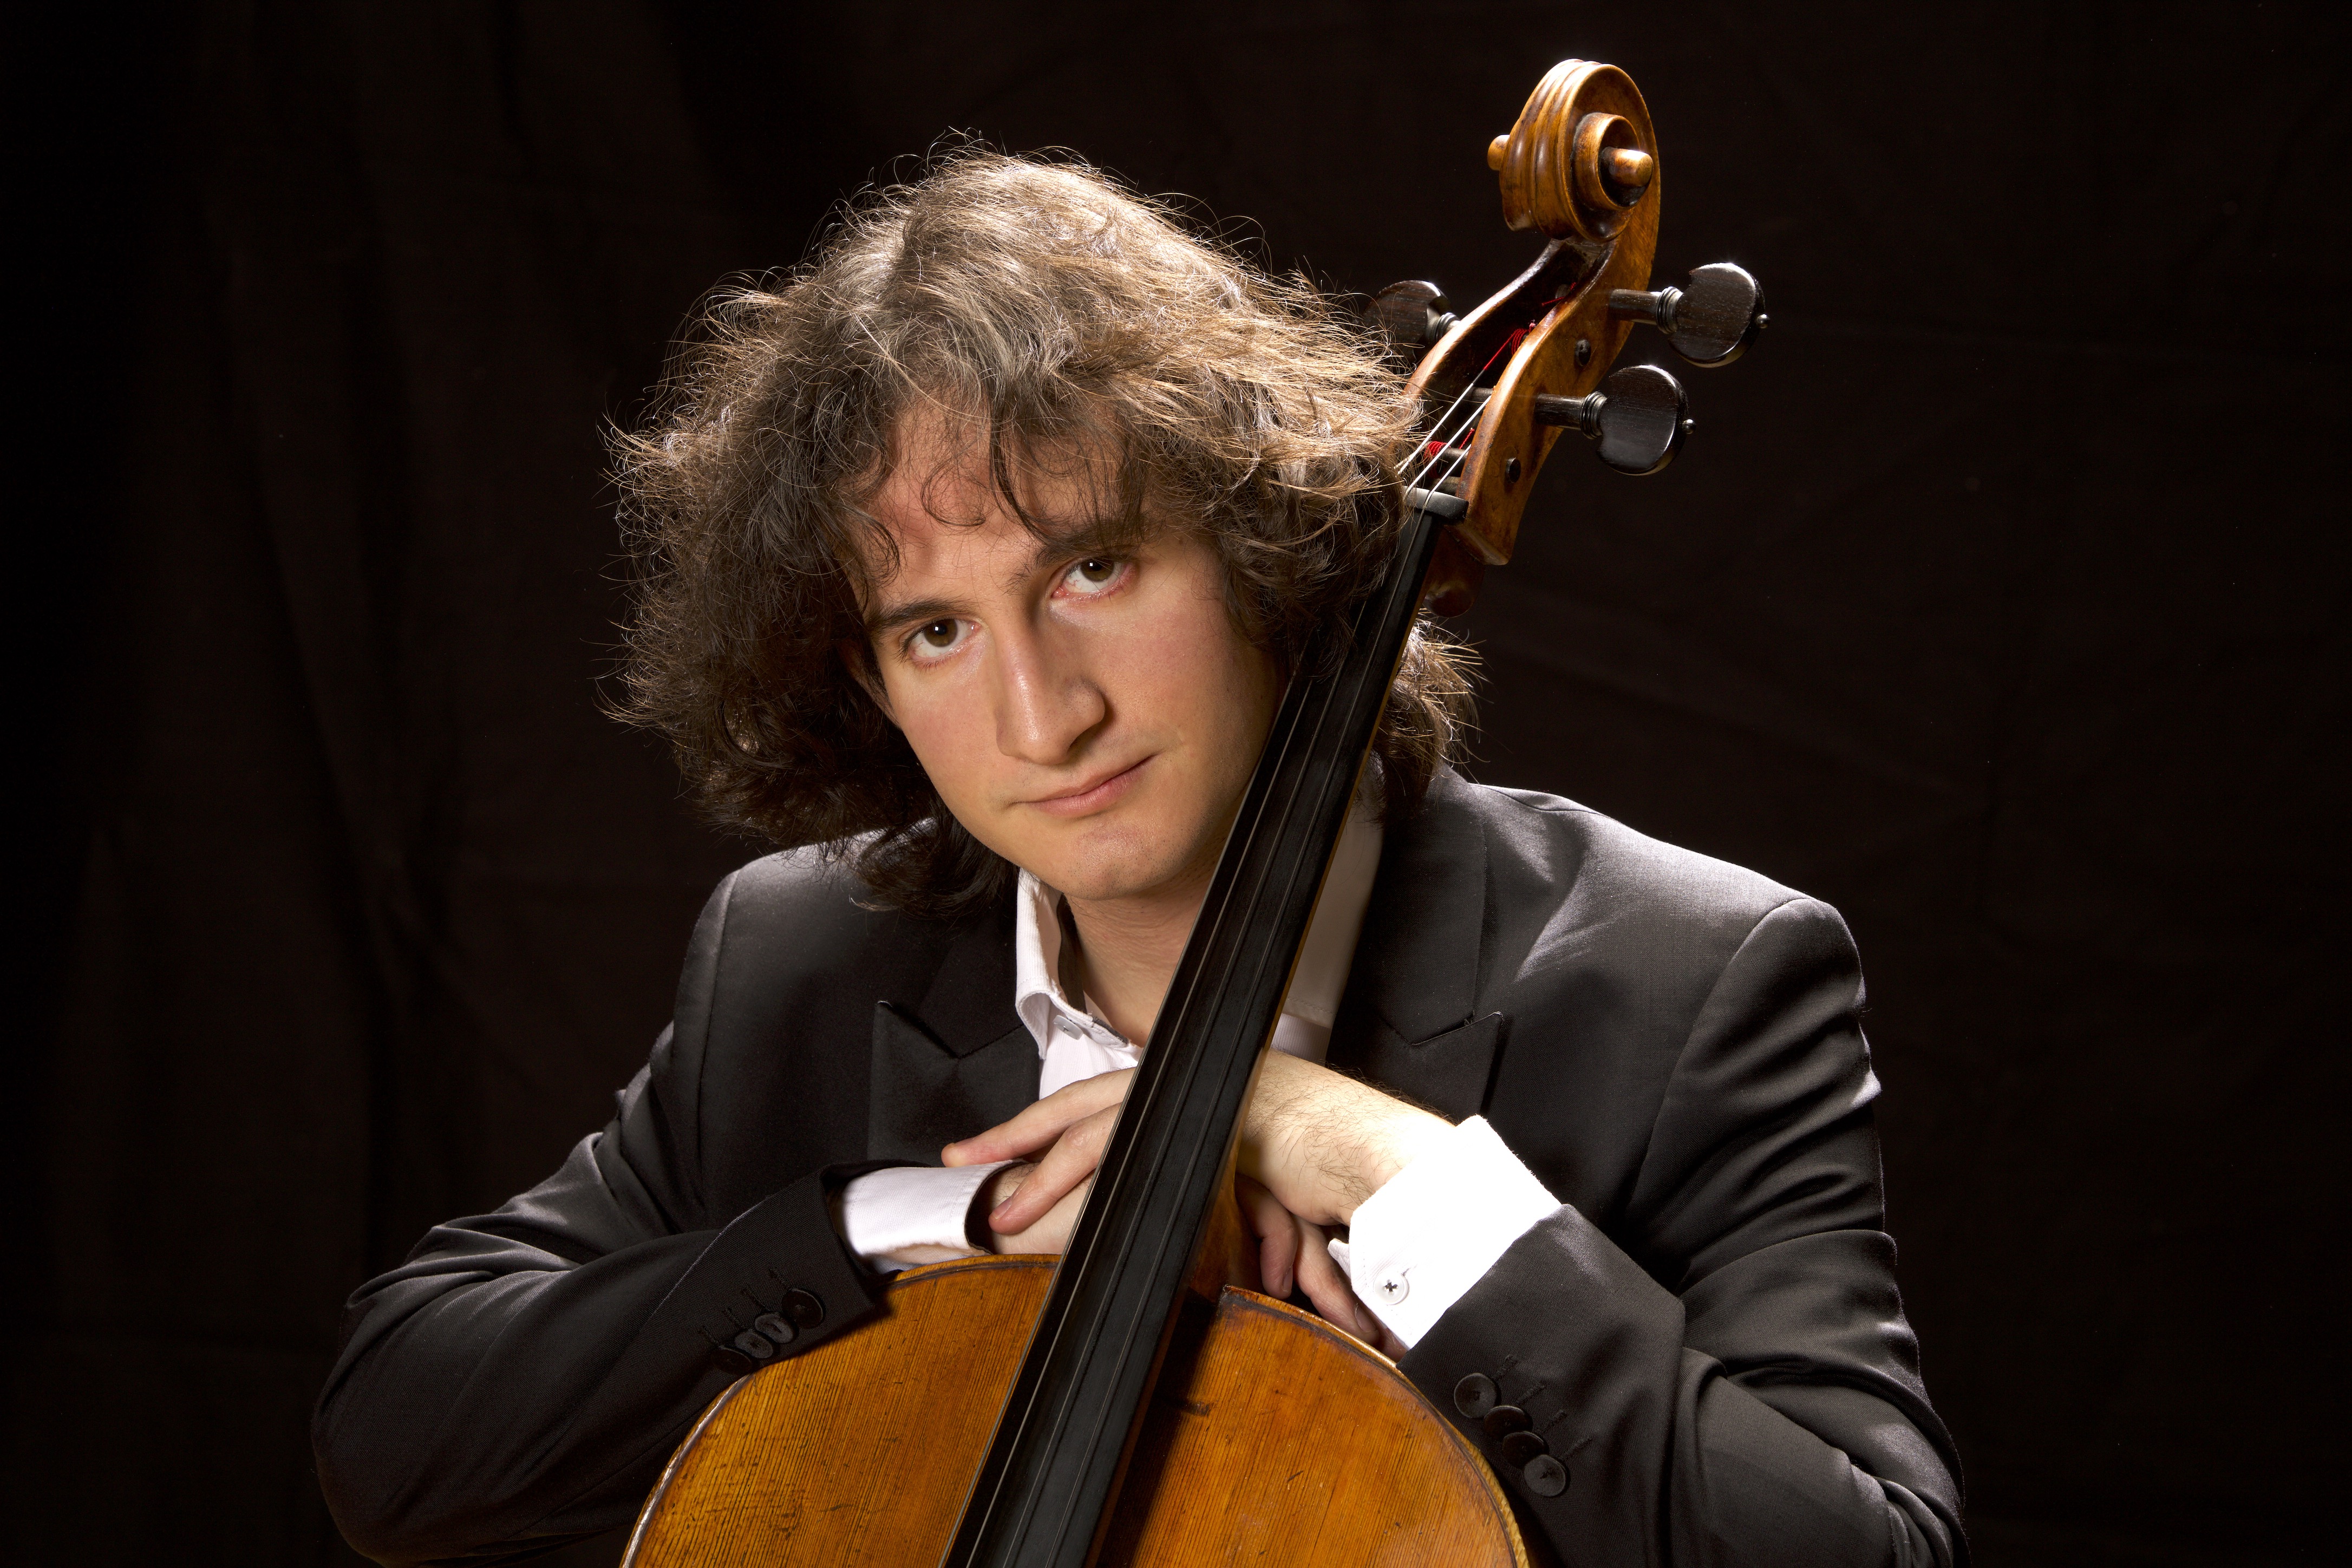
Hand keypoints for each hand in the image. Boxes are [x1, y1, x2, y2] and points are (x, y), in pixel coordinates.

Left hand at [943, 1054, 1444, 1348]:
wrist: (1387, 1164)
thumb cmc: (1339, 1174)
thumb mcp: (1259, 1181)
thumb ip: (1214, 1192)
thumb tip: (1182, 1232)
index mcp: (1199, 1087)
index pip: (1109, 1101)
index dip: (1050, 1124)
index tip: (1000, 1146)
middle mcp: (1196, 1080)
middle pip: (1087, 1102)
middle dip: (1021, 1133)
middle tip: (967, 1157)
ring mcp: (1202, 1092)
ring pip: (1099, 1125)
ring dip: (1045, 1170)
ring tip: (1003, 1208)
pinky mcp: (1202, 1119)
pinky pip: (1131, 1147)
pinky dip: (1087, 1179)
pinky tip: (1057, 1208)